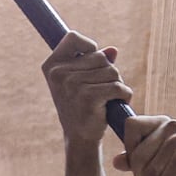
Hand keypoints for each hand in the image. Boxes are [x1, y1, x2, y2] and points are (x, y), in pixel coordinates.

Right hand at [43, 34, 132, 149]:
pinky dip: (124, 95)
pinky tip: (115, 104)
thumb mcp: (82, 81)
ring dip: (117, 85)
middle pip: (100, 57)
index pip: (73, 37)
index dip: (88, 46)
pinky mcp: (88, 97)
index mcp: (52, 66)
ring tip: (107, 99)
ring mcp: (72, 85)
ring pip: (112, 72)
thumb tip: (113, 50)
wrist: (79, 138)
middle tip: (102, 90)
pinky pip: (117, 87)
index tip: (92, 62)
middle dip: (109, 72)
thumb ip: (95, 62)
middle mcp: (59, 73)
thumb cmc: (81, 107)